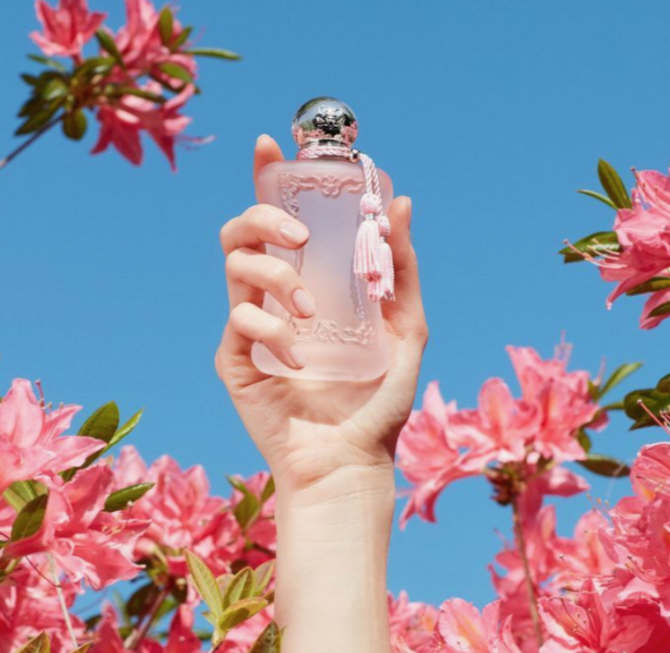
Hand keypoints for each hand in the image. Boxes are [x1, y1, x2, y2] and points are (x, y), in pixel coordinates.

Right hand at [215, 135, 427, 493]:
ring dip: (274, 273)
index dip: (268, 179)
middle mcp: (275, 299)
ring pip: (234, 264)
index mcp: (310, 285)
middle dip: (267, 217)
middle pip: (242, 230)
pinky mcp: (234, 359)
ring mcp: (250, 327)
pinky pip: (239, 320)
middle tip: (304, 239)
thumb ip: (401, 270)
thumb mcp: (407, 330)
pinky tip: (298, 358)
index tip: (269, 144)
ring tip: (308, 310)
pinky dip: (271, 328)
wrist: (349, 462)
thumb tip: (401, 202)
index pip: (280, 221)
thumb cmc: (378, 402)